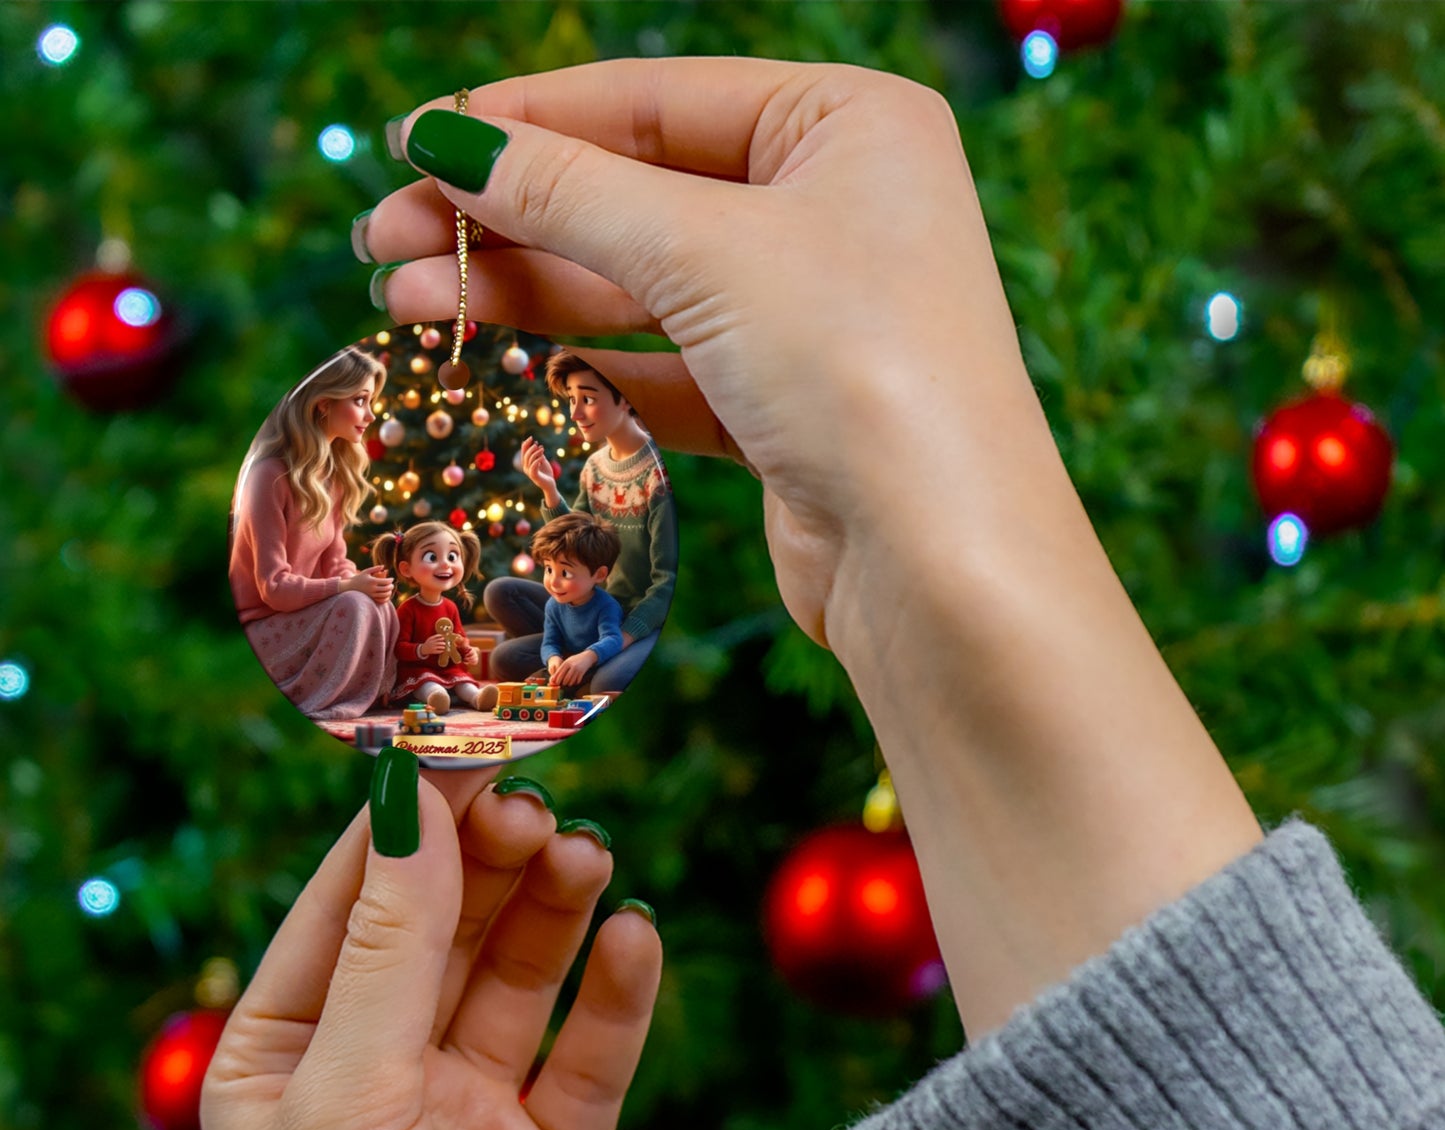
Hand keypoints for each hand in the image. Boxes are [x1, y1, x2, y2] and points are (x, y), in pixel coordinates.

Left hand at [202, 763, 661, 1129]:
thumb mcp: (347, 1095)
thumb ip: (392, 945)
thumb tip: (414, 797)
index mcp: (290, 1051)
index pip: (354, 899)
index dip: (411, 819)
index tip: (469, 740)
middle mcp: (380, 1072)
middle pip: (447, 926)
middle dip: (491, 861)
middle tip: (540, 807)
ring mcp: (469, 1114)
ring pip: (522, 977)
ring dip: (555, 912)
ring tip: (589, 858)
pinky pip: (591, 1056)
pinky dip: (617, 995)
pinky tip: (636, 940)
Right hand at [341, 565, 392, 602]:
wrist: (351, 586)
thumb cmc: (360, 577)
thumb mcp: (366, 571)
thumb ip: (375, 568)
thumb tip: (383, 566)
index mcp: (372, 581)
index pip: (385, 581)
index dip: (390, 580)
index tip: (392, 579)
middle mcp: (372, 588)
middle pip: (386, 589)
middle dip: (391, 586)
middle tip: (392, 584)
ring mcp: (372, 594)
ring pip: (385, 595)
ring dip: (389, 592)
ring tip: (390, 589)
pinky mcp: (371, 598)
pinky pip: (381, 600)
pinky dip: (386, 598)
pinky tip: (386, 595)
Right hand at [365, 61, 1261, 1048]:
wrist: (940, 562)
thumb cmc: (858, 368)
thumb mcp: (705, 253)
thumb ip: (569, 193)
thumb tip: (445, 142)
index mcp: (846, 125)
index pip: (655, 98)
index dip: (527, 121)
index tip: (415, 146)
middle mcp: (835, 209)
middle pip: (638, 195)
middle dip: (510, 219)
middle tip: (385, 243)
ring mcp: (810, 314)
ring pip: (642, 288)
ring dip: (527, 294)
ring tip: (409, 303)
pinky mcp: (784, 407)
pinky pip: (664, 365)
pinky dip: (583, 363)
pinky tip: (495, 361)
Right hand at [520, 436, 560, 502]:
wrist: (550, 484)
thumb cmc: (546, 472)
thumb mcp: (542, 460)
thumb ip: (539, 454)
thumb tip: (536, 444)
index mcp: (526, 463)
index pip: (523, 452)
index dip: (526, 444)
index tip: (531, 438)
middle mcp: (526, 468)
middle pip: (526, 455)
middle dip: (531, 448)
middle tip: (537, 444)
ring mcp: (529, 472)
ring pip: (530, 460)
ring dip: (536, 453)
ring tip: (542, 449)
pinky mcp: (534, 476)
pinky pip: (533, 466)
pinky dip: (537, 460)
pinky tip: (542, 457)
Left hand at [552, 650, 596, 686]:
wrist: (587, 657)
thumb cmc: (575, 660)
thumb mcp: (568, 661)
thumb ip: (562, 668)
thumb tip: (554, 677)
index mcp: (566, 663)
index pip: (559, 673)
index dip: (556, 679)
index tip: (555, 682)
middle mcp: (571, 666)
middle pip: (565, 678)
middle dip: (562, 683)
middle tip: (562, 684)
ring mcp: (577, 670)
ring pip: (571, 681)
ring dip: (569, 684)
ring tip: (568, 683)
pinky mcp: (582, 673)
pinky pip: (577, 681)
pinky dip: (575, 682)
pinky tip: (574, 682)